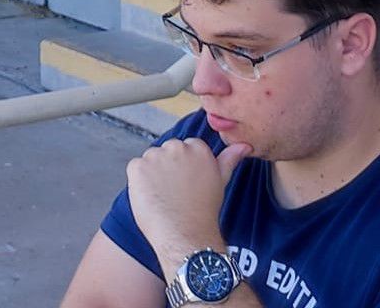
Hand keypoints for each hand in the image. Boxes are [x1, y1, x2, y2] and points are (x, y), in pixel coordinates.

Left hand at [127, 137, 250, 272]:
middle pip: (167, 151)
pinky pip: (135, 169)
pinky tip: (151, 197)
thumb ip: (229, 159)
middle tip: (175, 192)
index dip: (184, 167)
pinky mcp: (137, 167)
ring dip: (152, 174)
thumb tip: (244, 145)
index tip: (187, 182)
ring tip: (164, 197)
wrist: (185, 234)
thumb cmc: (203, 211)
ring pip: (150, 160)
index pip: (186, 147)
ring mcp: (155, 156)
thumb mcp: (221, 181)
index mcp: (198, 148)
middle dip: (168, 167)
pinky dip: (139, 182)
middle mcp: (177, 147)